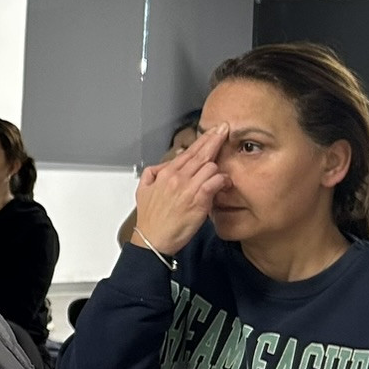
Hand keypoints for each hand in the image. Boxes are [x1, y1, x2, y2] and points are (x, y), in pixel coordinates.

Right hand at [131, 125, 228, 254]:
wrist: (153, 240)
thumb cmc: (151, 220)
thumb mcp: (143, 191)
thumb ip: (152, 173)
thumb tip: (163, 165)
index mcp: (165, 173)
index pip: (188, 151)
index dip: (203, 139)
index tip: (213, 131)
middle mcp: (177, 177)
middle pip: (201, 153)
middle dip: (215, 139)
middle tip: (225, 129)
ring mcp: (188, 188)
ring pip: (210, 166)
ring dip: (218, 168)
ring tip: (222, 173)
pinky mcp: (198, 200)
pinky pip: (214, 182)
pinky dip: (221, 180)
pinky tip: (224, 182)